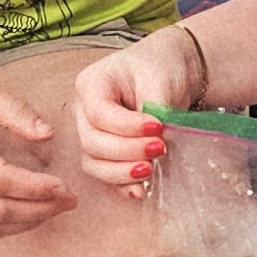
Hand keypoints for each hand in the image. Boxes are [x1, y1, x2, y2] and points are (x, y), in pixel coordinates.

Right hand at [0, 71, 76, 243]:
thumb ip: (13, 110)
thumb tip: (47, 133)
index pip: (0, 180)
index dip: (36, 188)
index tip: (63, 186)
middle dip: (40, 209)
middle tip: (68, 200)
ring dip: (25, 224)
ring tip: (51, 209)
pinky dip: (3, 231)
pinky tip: (23, 217)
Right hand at [73, 26, 198, 193]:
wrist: (172, 72)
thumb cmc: (161, 67)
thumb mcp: (160, 77)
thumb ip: (155, 107)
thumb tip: (155, 140)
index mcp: (92, 84)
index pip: (99, 114)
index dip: (127, 127)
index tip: (158, 127)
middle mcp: (84, 111)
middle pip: (92, 142)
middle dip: (127, 151)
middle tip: (160, 148)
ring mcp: (92, 133)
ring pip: (94, 163)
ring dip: (123, 171)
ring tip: (151, 168)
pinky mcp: (106, 153)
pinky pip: (105, 175)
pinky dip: (122, 185)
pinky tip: (140, 190)